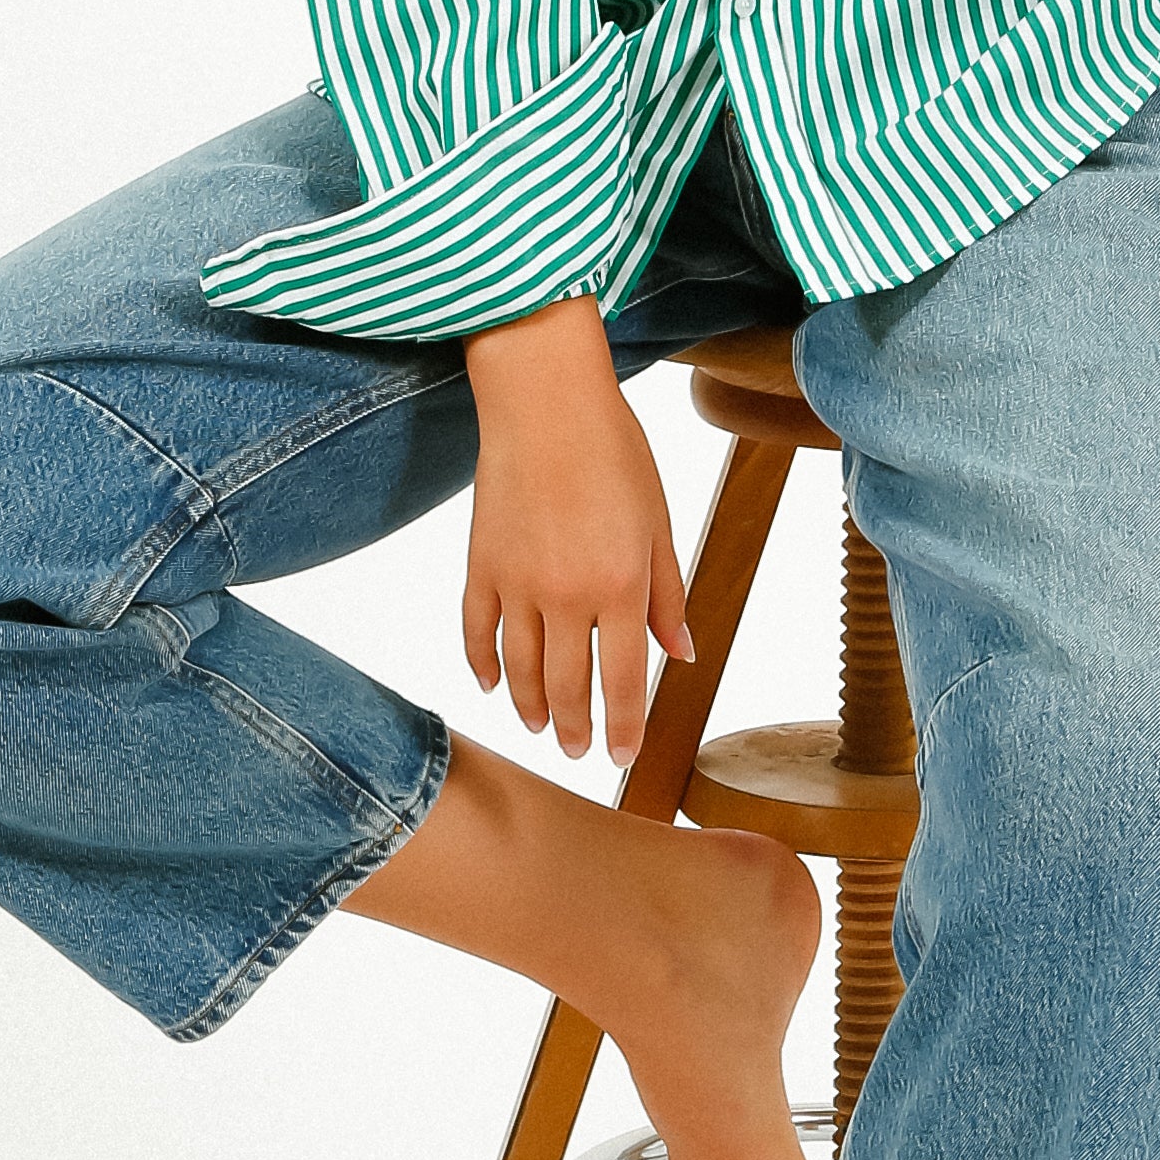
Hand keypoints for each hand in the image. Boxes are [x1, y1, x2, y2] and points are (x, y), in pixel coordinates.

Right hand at [461, 298, 695, 765]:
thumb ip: (668, 593)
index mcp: (621, 585)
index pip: (625, 679)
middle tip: (580, 752)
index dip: (624, 726)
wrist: (545, 400)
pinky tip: (491, 685)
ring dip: (530, 707)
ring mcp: (517, 583)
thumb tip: (683, 651)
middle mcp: (567, 595)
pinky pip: (477, 631)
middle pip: (568, 686)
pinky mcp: (480, 564)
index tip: (623, 758)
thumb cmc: (614, 452)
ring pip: (520, 669)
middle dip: (577, 728)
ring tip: (540, 729)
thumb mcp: (659, 522)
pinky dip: (482, 664)